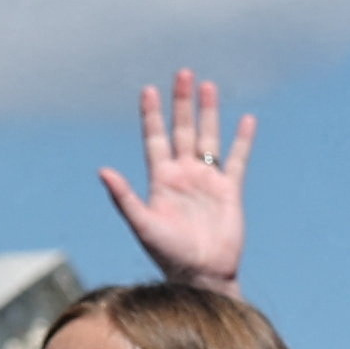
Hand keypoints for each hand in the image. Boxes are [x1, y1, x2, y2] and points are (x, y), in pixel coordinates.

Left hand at [97, 70, 253, 292]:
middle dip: (181, 103)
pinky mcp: (230, 191)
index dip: (151, 115)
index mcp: (160, 180)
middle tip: (183, 73)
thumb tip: (102, 170)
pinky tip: (246, 120)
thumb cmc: (168, 254)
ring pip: (207, 138)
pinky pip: (237, 160)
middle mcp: (182, 175)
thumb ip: (123, 197)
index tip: (148, 89)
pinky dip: (243, 140)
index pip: (155, 138)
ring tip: (208, 86)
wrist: (201, 275)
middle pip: (182, 130)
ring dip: (208, 113)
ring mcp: (206, 181)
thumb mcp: (142, 225)